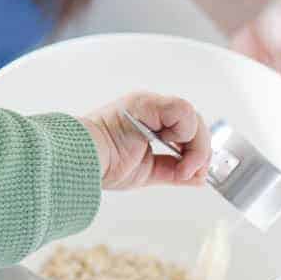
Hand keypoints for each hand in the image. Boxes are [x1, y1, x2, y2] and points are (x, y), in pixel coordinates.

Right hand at [80, 92, 209, 190]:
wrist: (81, 160)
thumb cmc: (101, 165)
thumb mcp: (147, 173)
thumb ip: (173, 171)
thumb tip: (199, 177)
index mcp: (149, 122)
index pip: (186, 130)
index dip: (197, 152)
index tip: (194, 174)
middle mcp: (151, 109)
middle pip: (193, 122)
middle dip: (200, 151)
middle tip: (192, 172)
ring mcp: (149, 103)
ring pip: (192, 116)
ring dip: (195, 145)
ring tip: (183, 167)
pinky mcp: (147, 102)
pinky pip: (182, 111)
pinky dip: (186, 133)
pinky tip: (174, 149)